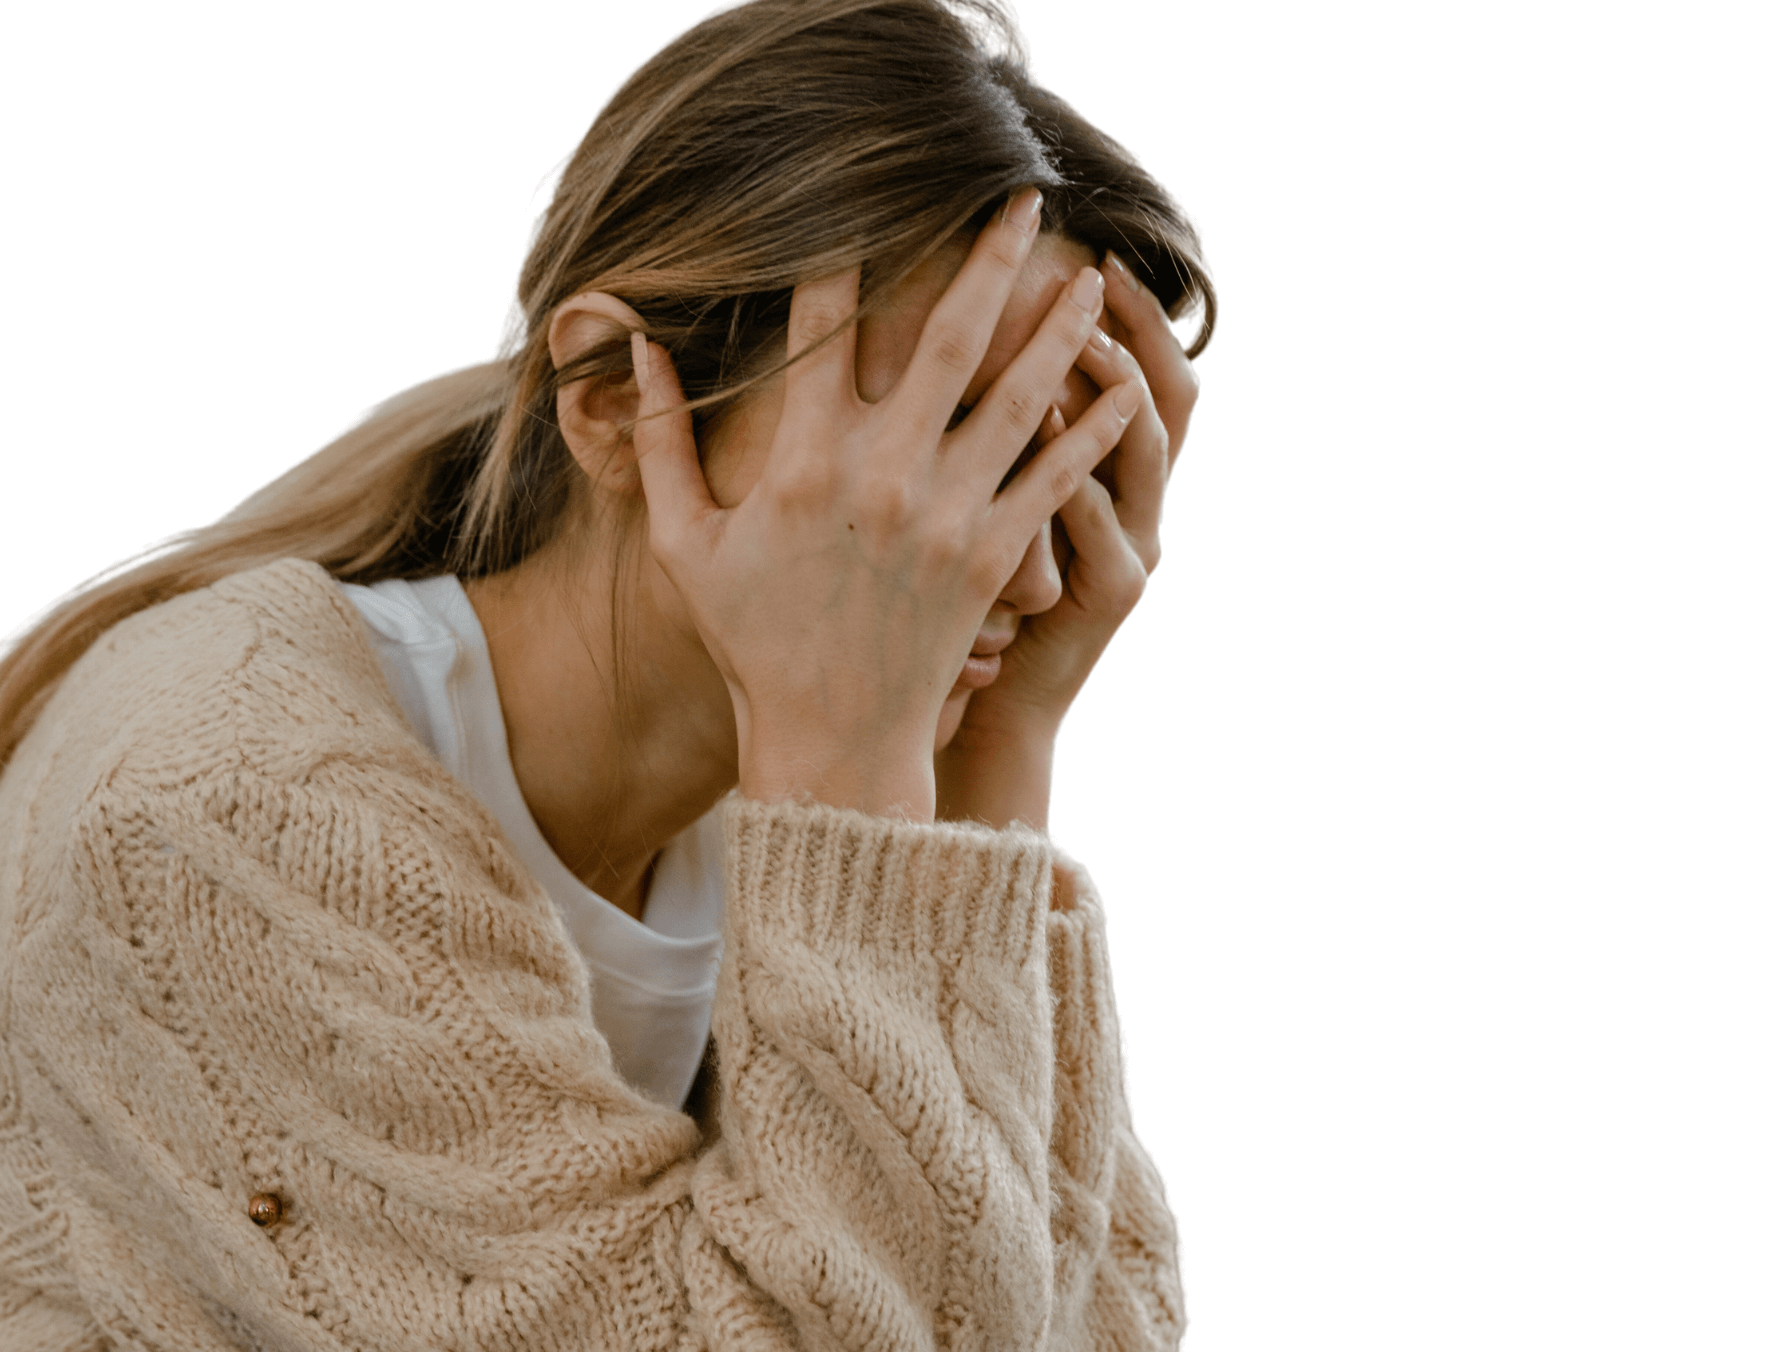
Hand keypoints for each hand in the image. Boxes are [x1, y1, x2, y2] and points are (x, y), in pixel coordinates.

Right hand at [629, 192, 1143, 820]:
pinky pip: (1055, 477)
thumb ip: (658, 444)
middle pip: (948, 335)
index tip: (866, 199)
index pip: (824, 323)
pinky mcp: (994, 556)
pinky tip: (1123, 387)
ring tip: (1091, 276)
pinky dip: (1094, 429)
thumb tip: (641, 350)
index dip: (844, 251)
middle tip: (1024, 198)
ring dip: (1060, 327)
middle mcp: (883, 472)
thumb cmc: (753, 640)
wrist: (831, 740)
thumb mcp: (684, 544)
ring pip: (1020, 394)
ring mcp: (947, 513)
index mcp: (803, 459)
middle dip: (990, 257)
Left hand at [935, 250, 1201, 828]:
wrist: (984, 706)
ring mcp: (1133, 546)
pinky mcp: (1111, 594)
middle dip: (1137, 327)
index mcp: (1108, 471)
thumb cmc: (967, 601)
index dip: (1129, 311)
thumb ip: (981, 428)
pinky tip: (1051, 429)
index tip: (1086, 247)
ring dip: (1114, 388)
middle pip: (1168, 393)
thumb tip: (941, 330)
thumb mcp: (983, 504)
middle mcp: (1138, 501)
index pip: (1137, 369)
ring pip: (1144, 450)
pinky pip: (1104, 524)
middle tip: (1097, 269)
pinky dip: (1080, 474)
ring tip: (1080, 336)